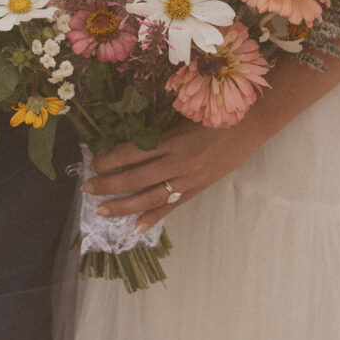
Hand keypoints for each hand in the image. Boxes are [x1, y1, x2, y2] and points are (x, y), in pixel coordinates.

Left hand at [82, 117, 261, 232]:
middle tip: (87, 189)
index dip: (110, 159)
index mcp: (173, 140)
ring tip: (102, 211)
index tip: (93, 163)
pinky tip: (136, 227)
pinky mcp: (199, 189)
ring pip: (150, 198)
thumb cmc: (216, 112)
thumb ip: (161, 130)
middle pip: (135, 178)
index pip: (132, 152)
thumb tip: (132, 143)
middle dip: (108, 185)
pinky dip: (154, 218)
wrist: (252, 123)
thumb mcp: (185, 115)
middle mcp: (179, 162)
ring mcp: (189, 180)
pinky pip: (172, 206)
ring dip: (124, 206)